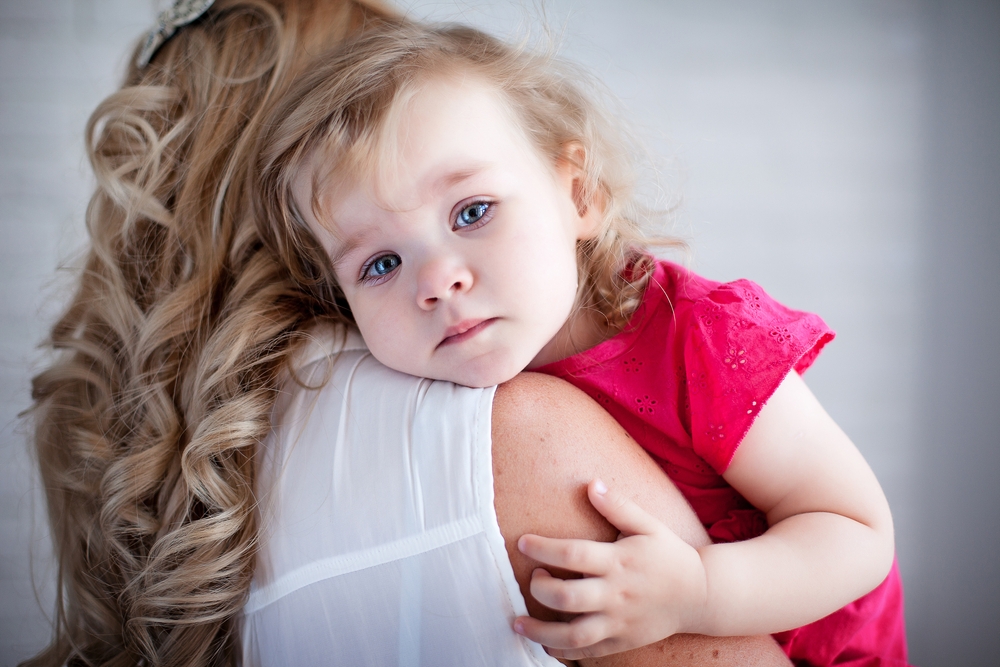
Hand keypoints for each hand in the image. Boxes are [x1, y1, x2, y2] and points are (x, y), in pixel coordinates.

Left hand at [513, 478, 708, 658]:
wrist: (700, 595)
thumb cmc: (668, 555)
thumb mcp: (648, 525)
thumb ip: (618, 506)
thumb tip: (591, 484)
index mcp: (619, 561)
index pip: (573, 555)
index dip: (543, 549)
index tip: (523, 542)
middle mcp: (616, 594)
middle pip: (567, 597)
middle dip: (539, 589)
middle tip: (533, 578)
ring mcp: (619, 622)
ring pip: (574, 635)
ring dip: (540, 631)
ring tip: (518, 622)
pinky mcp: (622, 642)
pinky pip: (588, 652)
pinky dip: (563, 651)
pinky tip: (545, 642)